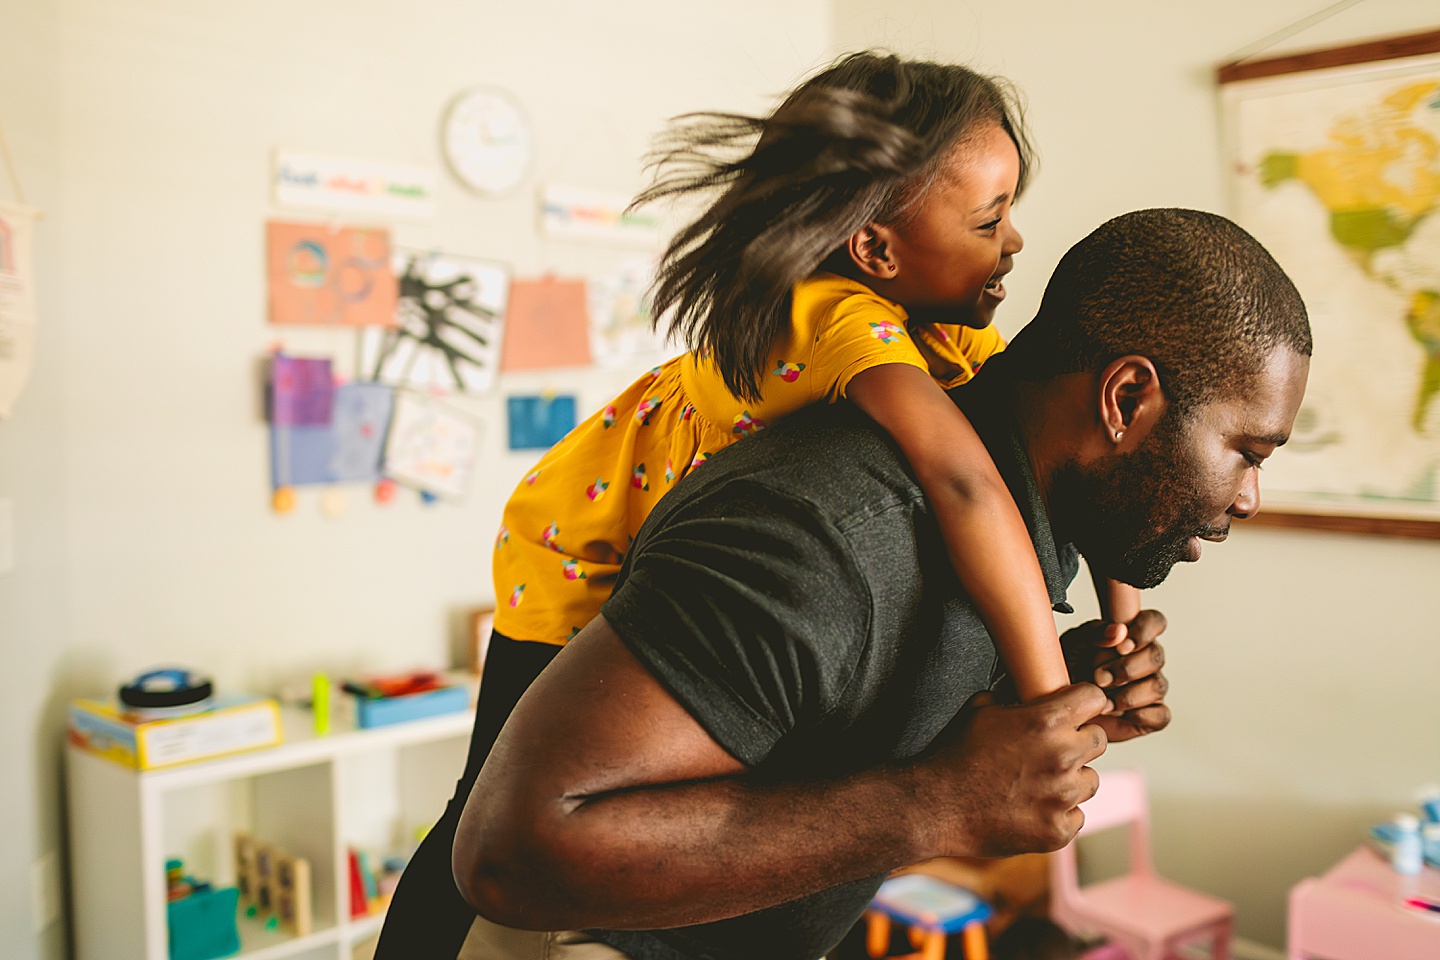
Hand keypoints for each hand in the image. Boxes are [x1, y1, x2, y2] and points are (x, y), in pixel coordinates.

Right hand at [919, 684, 1107, 857]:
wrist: (937, 806)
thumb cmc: (956, 755)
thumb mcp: (980, 710)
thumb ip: (1015, 700)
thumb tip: (1028, 696)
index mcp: (1047, 722)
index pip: (1094, 698)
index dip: (1083, 702)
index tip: (1077, 710)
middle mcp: (1063, 757)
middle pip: (1098, 741)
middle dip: (1078, 742)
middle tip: (1051, 751)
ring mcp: (1063, 797)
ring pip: (1090, 781)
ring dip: (1071, 780)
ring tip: (1036, 783)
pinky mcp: (1058, 830)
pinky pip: (1076, 816)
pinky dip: (1058, 813)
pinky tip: (1031, 808)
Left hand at [1061, 609, 1170, 742]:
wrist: (1060, 706)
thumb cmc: (1068, 668)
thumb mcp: (1073, 644)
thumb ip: (1095, 633)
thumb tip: (1120, 630)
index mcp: (1130, 637)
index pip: (1154, 622)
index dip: (1145, 631)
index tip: (1122, 647)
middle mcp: (1145, 660)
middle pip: (1156, 657)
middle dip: (1126, 669)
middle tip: (1098, 678)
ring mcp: (1150, 688)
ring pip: (1157, 686)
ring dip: (1128, 694)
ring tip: (1102, 700)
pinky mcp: (1151, 715)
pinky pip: (1161, 715)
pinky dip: (1140, 715)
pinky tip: (1117, 712)